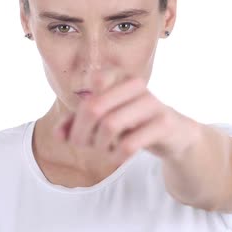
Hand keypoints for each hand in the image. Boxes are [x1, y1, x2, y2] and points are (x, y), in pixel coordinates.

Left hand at [53, 71, 200, 164]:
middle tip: (82, 145)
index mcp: (119, 75)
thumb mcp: (104, 118)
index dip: (78, 110)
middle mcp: (135, 84)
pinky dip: (116, 155)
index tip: (80, 125)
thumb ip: (78, 122)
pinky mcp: (163, 124)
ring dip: (99, 145)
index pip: (92, 82)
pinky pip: (129, 143)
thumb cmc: (133, 121)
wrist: (174, 133)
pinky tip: (117, 156)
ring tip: (103, 150)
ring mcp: (151, 103)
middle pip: (94, 107)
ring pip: (110, 125)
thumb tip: (58, 134)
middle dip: (81, 132)